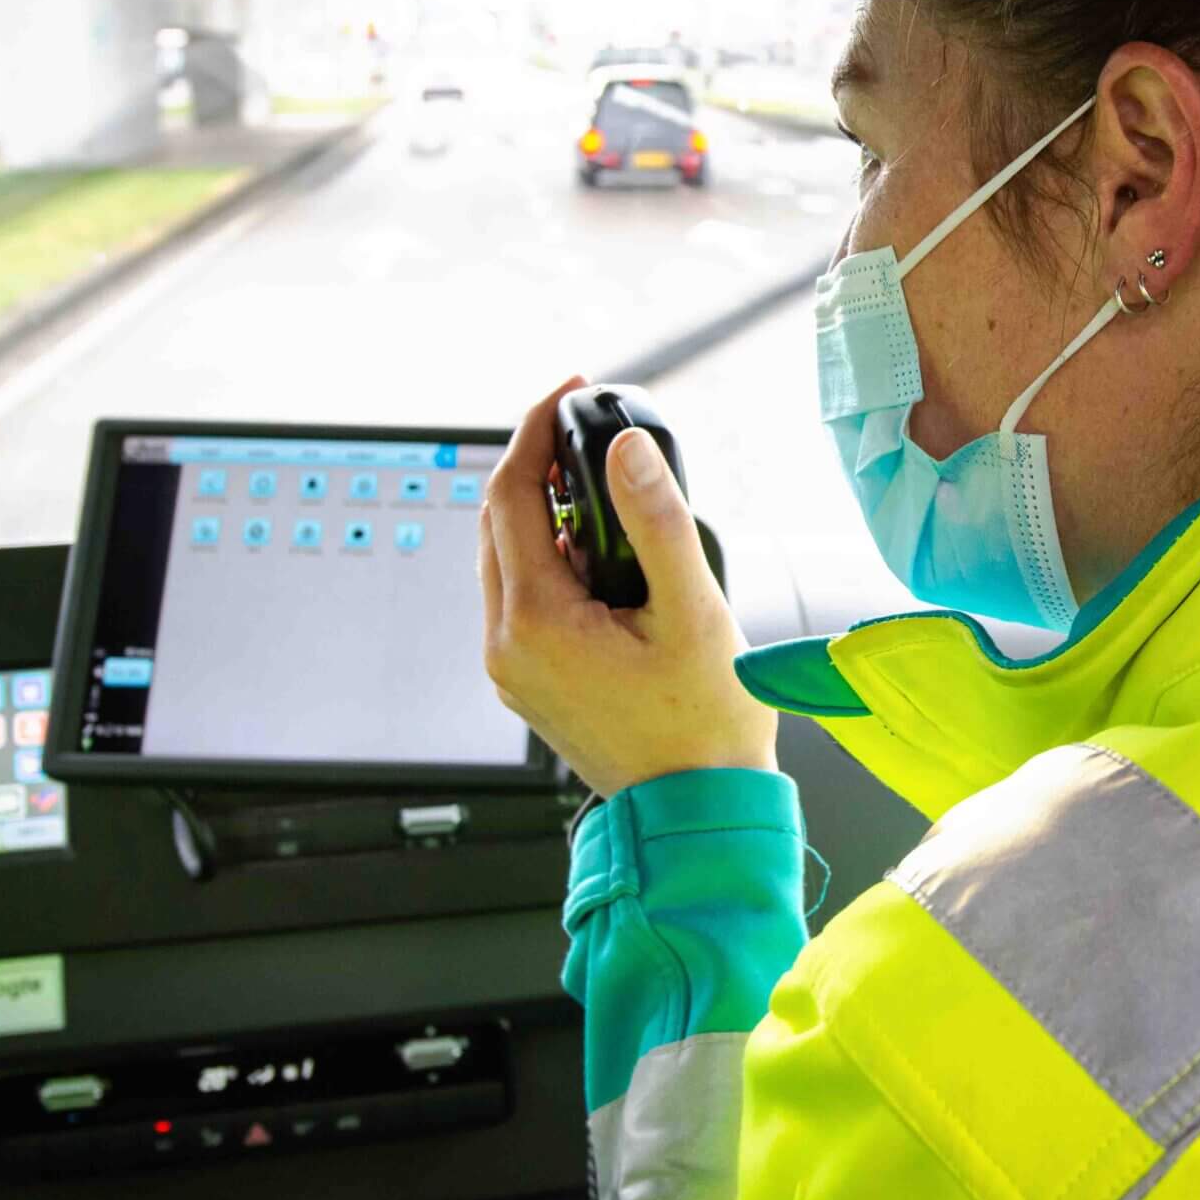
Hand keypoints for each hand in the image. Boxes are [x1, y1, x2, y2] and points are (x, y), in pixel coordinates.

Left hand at [478, 376, 773, 797]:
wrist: (697, 809)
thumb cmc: (704, 725)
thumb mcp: (693, 611)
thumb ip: (656, 521)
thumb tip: (626, 448)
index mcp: (537, 622)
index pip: (510, 494)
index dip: (534, 429)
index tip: (570, 390)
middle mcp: (506, 644)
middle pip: (496, 521)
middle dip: (535, 464)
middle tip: (586, 426)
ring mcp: (512, 667)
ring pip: (504, 557)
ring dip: (540, 511)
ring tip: (600, 484)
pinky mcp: (528, 680)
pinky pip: (519, 595)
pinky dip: (547, 556)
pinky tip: (598, 550)